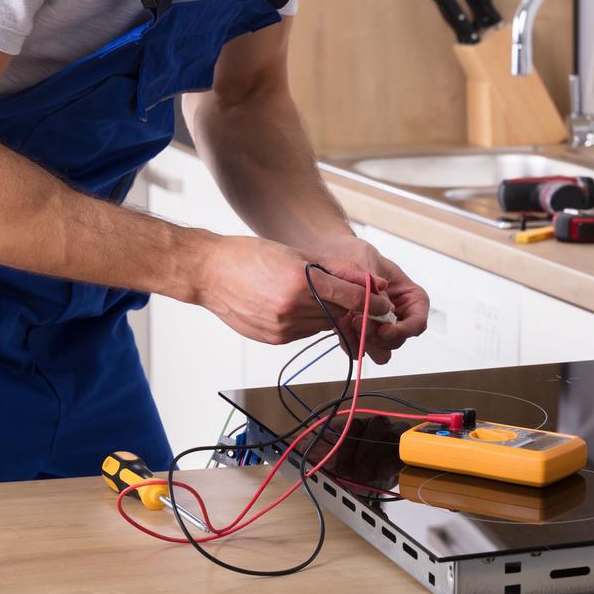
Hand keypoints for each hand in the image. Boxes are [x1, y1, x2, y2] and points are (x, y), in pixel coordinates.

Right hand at [196, 234, 392, 346]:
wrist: (209, 273)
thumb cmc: (250, 255)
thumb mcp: (296, 254)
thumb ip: (334, 270)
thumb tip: (369, 282)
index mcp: (301, 282)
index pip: (352, 297)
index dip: (373, 302)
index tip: (384, 303)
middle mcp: (293, 308)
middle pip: (340, 314)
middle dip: (354, 309)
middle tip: (364, 303)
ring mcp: (282, 327)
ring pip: (323, 325)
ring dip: (331, 315)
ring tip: (322, 298)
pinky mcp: (274, 339)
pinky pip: (304, 333)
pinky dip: (310, 321)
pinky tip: (300, 306)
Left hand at [309, 237, 429, 364]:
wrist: (331, 255)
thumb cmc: (356, 254)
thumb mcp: (367, 262)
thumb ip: (374, 285)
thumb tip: (383, 305)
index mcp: (411, 297)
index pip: (417, 322)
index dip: (403, 330)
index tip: (384, 330)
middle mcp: (399, 315)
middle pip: (398, 340)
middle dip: (379, 337)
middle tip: (360, 324)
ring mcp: (381, 326)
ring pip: (381, 350)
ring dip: (366, 343)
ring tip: (349, 325)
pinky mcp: (361, 332)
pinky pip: (360, 348)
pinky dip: (351, 342)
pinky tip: (340, 327)